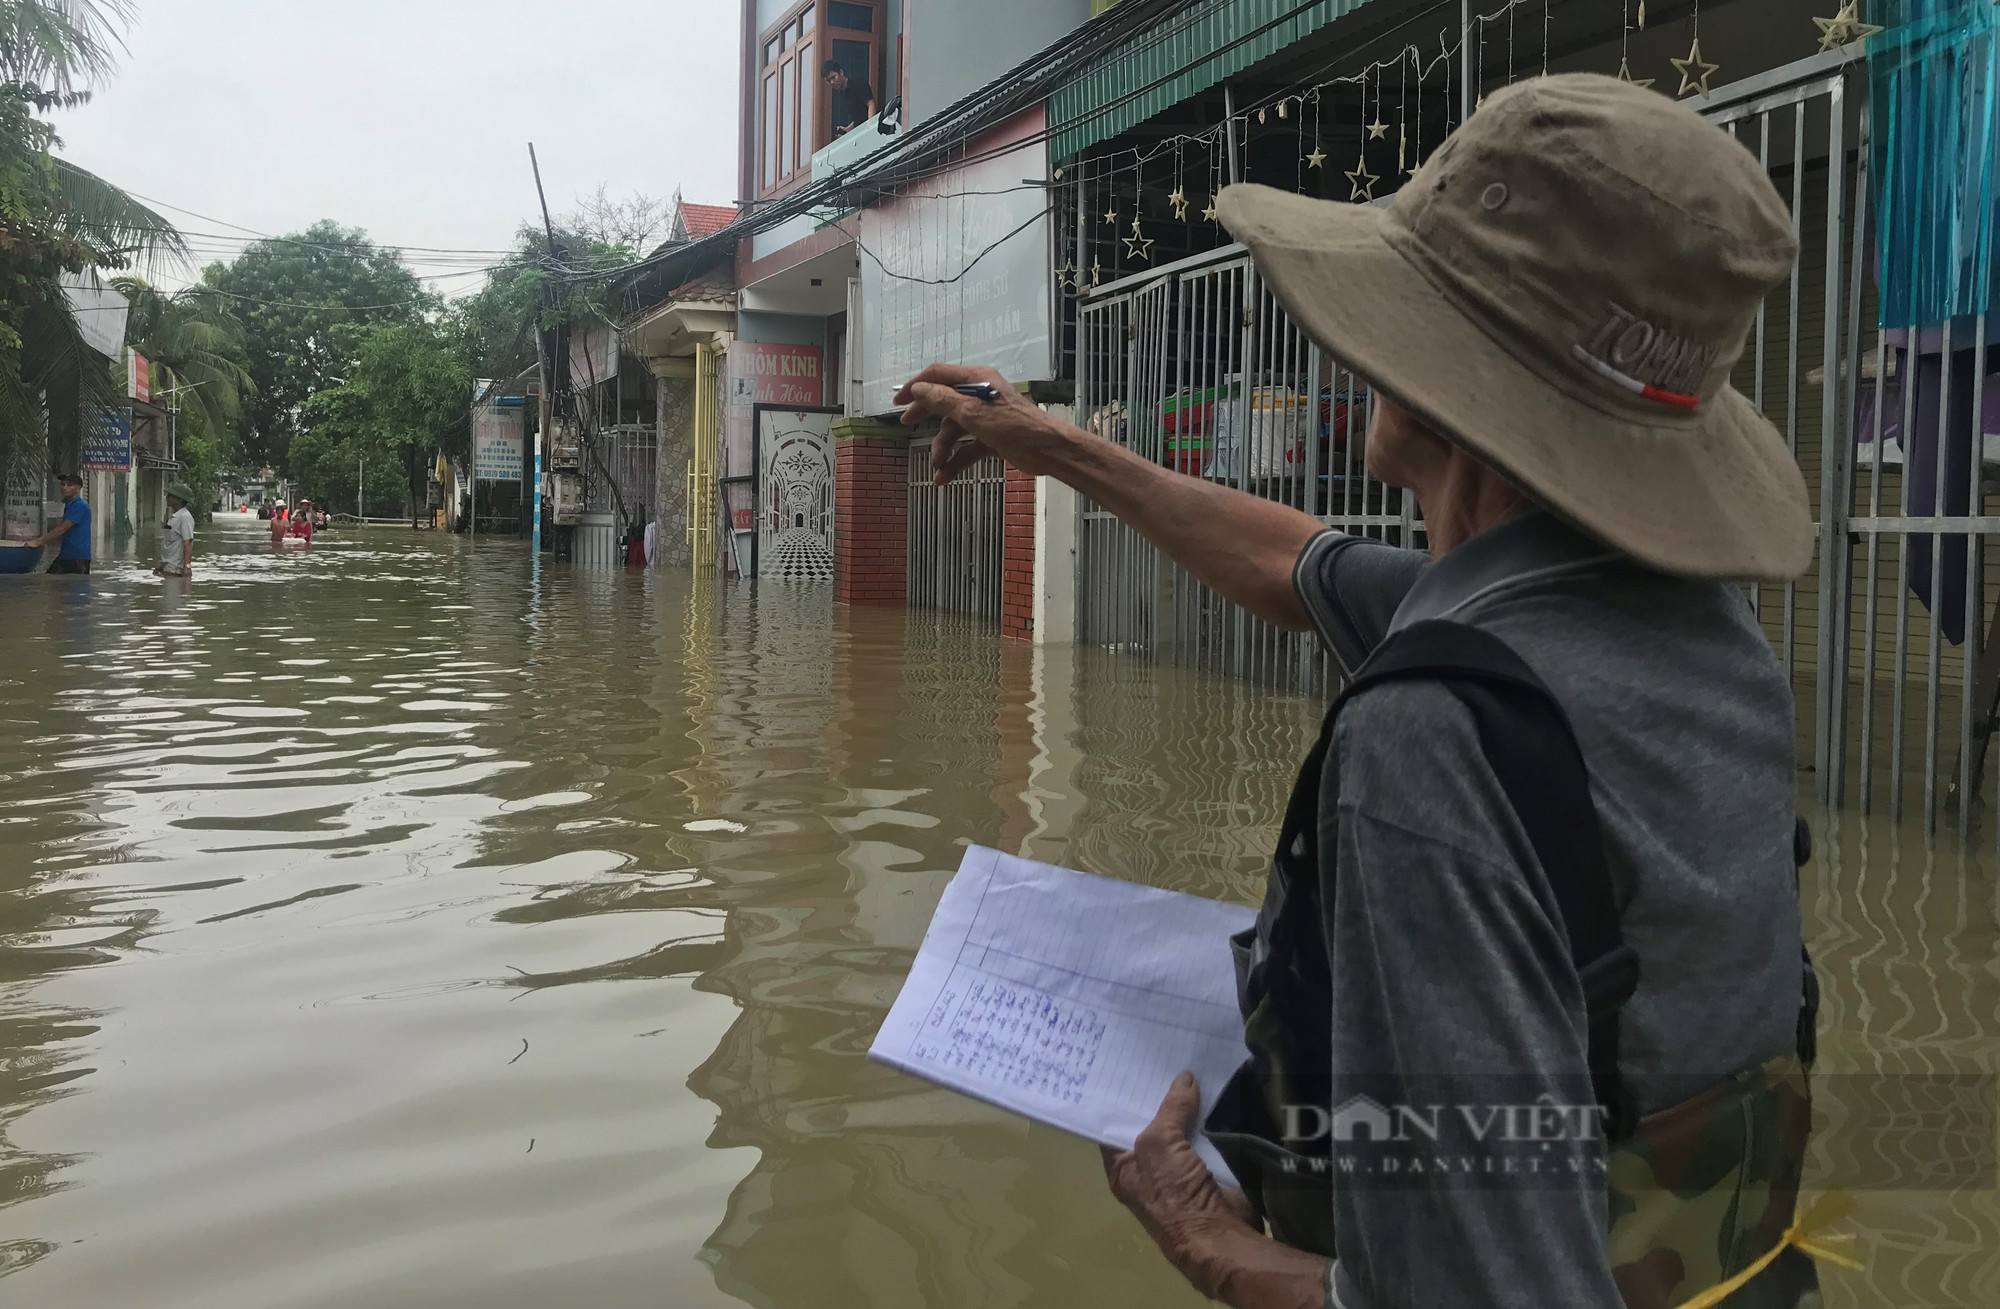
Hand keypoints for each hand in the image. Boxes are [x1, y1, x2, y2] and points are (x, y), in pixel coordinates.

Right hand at [895, 365, 1068, 485]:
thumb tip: (918, 389)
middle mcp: (979, 395)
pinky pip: (966, 448)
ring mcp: (985, 418)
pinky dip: (955, 461)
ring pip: (954, 429)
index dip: (916, 386)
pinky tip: (943, 477)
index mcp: (976, 380)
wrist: (1046, 450)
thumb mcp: (971, 412)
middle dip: (925, 415)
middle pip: (943, 401)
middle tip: (906, 425)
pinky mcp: (991, 438)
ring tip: (936, 465)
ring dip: (942, 447)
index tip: (899, 401)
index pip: (938, 375)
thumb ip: (942, 400)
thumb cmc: (1012, 425)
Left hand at [1102, 1073, 1258, 1296]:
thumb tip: (1185, 1078)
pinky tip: (1212, 1085)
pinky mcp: (1206, 1168)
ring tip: (1187, 1060)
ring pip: (1179, 1127)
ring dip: (1185, 1102)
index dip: (1118, 1098)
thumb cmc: (1173, 1193)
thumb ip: (1169, 1109)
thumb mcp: (1159, 1144)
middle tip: (1161, 1055)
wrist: (1220, 1234)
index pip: (1113, 1126)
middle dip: (1157, 1095)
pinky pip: (1204, 1134)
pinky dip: (1208, 1115)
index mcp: (1122, 1168)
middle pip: (1149, 1123)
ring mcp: (1178, 1169)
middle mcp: (1146, 1169)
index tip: (1125, 1065)